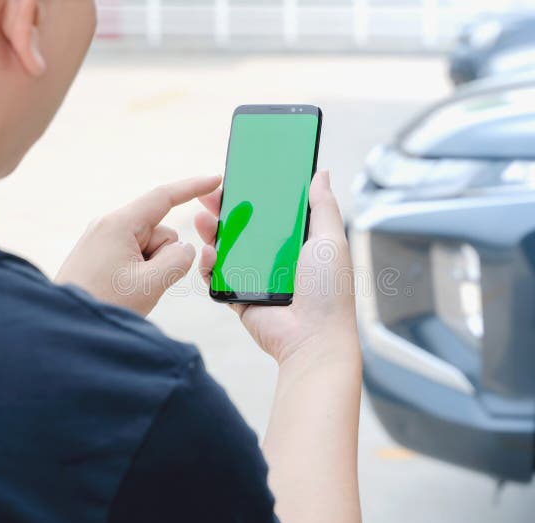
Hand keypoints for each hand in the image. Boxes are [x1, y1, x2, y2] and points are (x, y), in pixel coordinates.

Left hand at [57, 175, 221, 315]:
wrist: (65, 330)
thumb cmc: (104, 305)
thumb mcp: (151, 284)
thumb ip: (180, 260)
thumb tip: (184, 249)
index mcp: (118, 224)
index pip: (163, 197)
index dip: (193, 188)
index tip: (215, 180)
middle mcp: (108, 226)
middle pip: (160, 232)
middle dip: (164, 257)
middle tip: (142, 285)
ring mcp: (102, 241)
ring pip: (150, 249)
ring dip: (151, 270)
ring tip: (128, 292)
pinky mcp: (100, 256)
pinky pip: (135, 258)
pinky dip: (140, 274)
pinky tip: (122, 293)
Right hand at [195, 170, 359, 364]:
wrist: (313, 338)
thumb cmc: (328, 291)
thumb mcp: (331, 241)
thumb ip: (323, 207)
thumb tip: (320, 173)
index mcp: (299, 243)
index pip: (273, 212)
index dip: (255, 195)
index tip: (239, 177)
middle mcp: (276, 259)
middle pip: (245, 227)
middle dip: (226, 209)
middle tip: (210, 194)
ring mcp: (256, 278)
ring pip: (227, 249)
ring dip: (212, 232)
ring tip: (203, 218)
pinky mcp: (240, 298)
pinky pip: (218, 277)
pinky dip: (209, 264)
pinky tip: (208, 250)